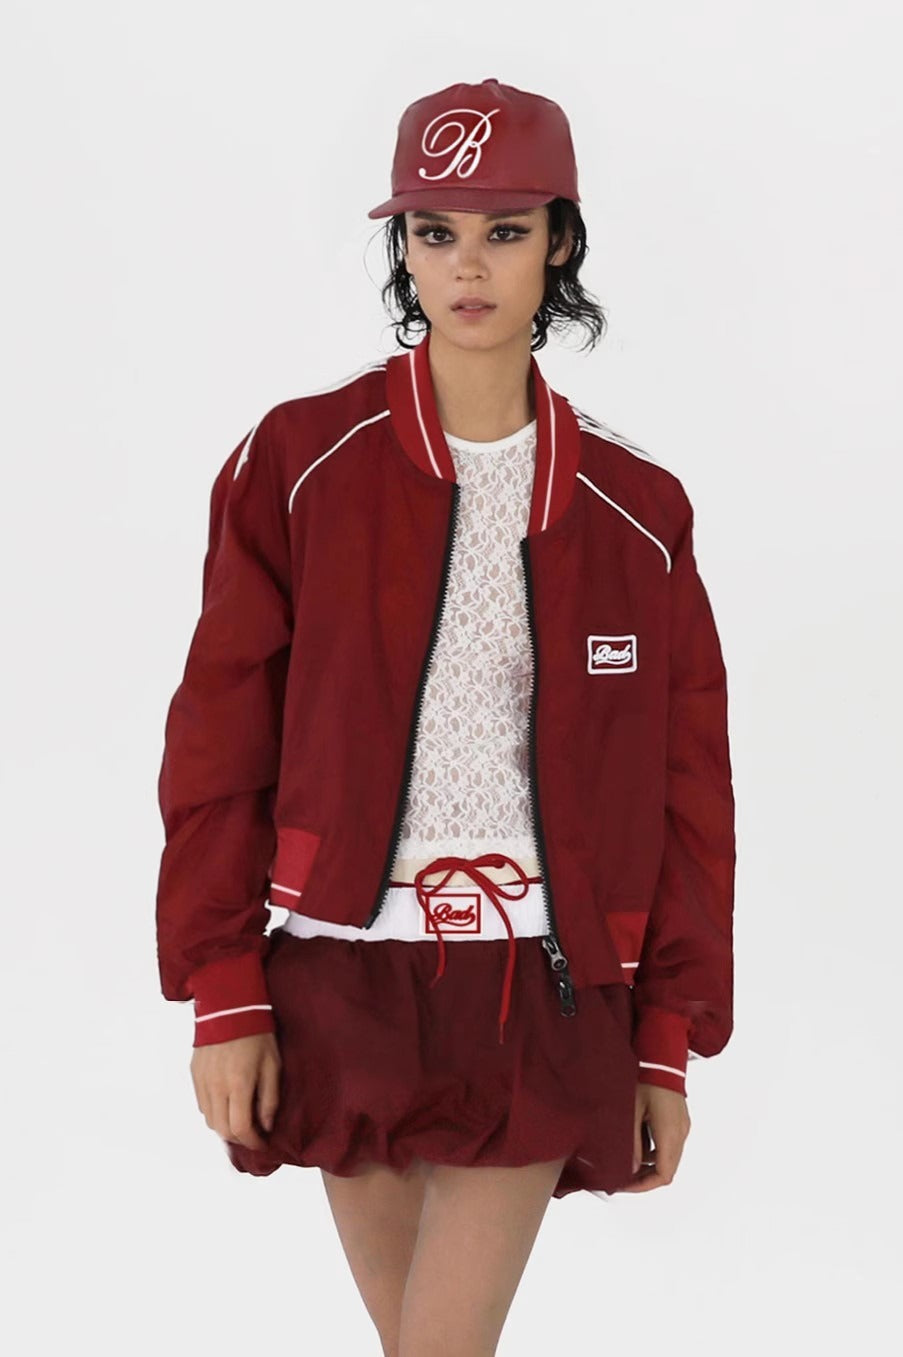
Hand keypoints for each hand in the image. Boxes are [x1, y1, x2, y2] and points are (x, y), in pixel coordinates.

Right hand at [190, 1031, 281, 1150]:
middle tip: (253, 1134)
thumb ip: (270, 1098)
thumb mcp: (273, 1065)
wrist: (230, 1006)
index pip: (240, 1128)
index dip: (252, 1142)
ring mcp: (202, 1081)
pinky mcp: (195, 1074)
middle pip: (223, 1130)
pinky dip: (214, 1112)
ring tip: (241, 1121)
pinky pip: (202, 1104)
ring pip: (210, 1120)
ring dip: (225, 1127)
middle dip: (239, 1138)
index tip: (263, 1142)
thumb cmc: (257, 1034)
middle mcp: (216, 1087)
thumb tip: (265, 1125)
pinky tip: (227, 1105)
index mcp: (238, 1084)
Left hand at [619, 1083, 690, 1191]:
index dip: (644, 1185)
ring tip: (626, 1161)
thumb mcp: (632, 1113)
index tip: (625, 1185)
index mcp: (670, 1134)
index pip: (663, 1175)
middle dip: (645, 1178)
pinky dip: (654, 1151)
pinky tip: (637, 1143)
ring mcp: (683, 1127)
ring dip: (649, 1164)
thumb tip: (630, 1168)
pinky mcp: (680, 1121)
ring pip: (669, 1158)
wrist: (662, 1059)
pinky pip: (670, 1145)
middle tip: (623, 1178)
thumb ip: (633, 1143)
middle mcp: (681, 1134)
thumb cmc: (646, 1081)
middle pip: (667, 1170)